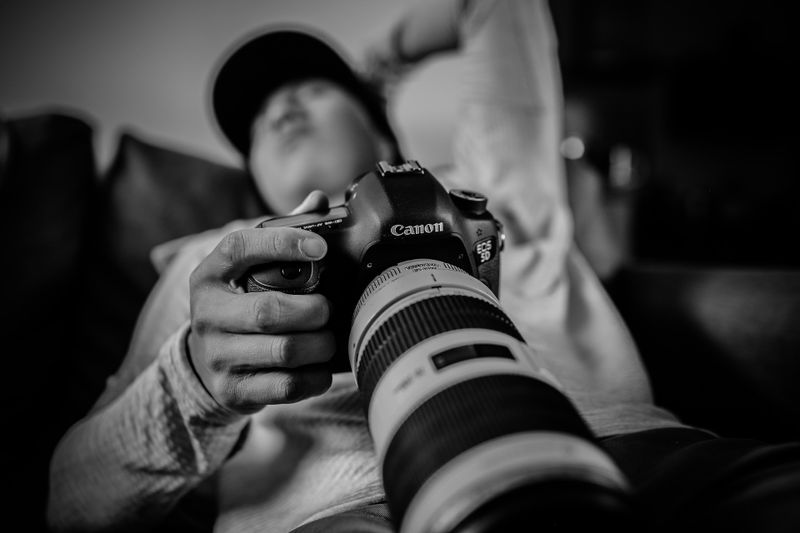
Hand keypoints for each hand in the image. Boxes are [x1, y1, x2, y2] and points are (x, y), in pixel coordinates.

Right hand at [186, 192, 333, 412]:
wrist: (205, 363)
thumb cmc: (240, 303)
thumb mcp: (247, 269)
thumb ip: (280, 234)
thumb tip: (317, 200)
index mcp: (210, 274)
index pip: (240, 247)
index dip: (283, 243)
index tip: (320, 247)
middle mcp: (206, 313)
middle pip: (268, 311)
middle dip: (313, 311)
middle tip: (328, 309)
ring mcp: (217, 355)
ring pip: (282, 351)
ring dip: (319, 345)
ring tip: (330, 338)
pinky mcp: (232, 390)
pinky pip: (285, 386)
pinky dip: (314, 378)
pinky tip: (321, 368)